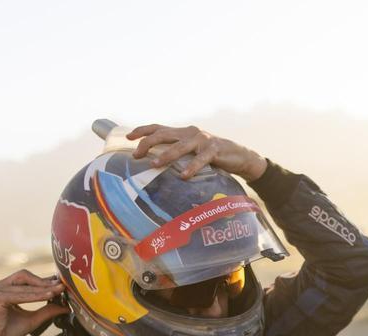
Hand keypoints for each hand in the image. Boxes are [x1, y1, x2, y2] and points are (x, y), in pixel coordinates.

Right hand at [0, 270, 67, 335]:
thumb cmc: (5, 333)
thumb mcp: (31, 320)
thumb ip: (46, 311)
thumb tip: (65, 307)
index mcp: (4, 289)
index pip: (26, 279)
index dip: (43, 280)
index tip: (60, 284)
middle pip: (24, 276)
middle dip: (44, 281)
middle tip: (61, 286)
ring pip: (24, 284)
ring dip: (43, 288)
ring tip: (58, 291)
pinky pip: (20, 295)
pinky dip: (35, 296)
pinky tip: (48, 296)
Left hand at [127, 124, 268, 181]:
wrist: (239, 156)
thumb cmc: (212, 157)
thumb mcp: (193, 151)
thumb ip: (178, 153)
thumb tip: (156, 164)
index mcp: (183, 132)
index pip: (159, 128)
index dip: (142, 130)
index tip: (128, 137)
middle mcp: (190, 132)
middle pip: (164, 134)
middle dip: (148, 143)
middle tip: (136, 155)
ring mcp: (203, 140)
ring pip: (180, 146)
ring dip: (166, 155)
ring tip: (154, 164)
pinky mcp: (215, 150)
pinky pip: (201, 159)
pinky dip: (192, 167)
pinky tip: (184, 176)